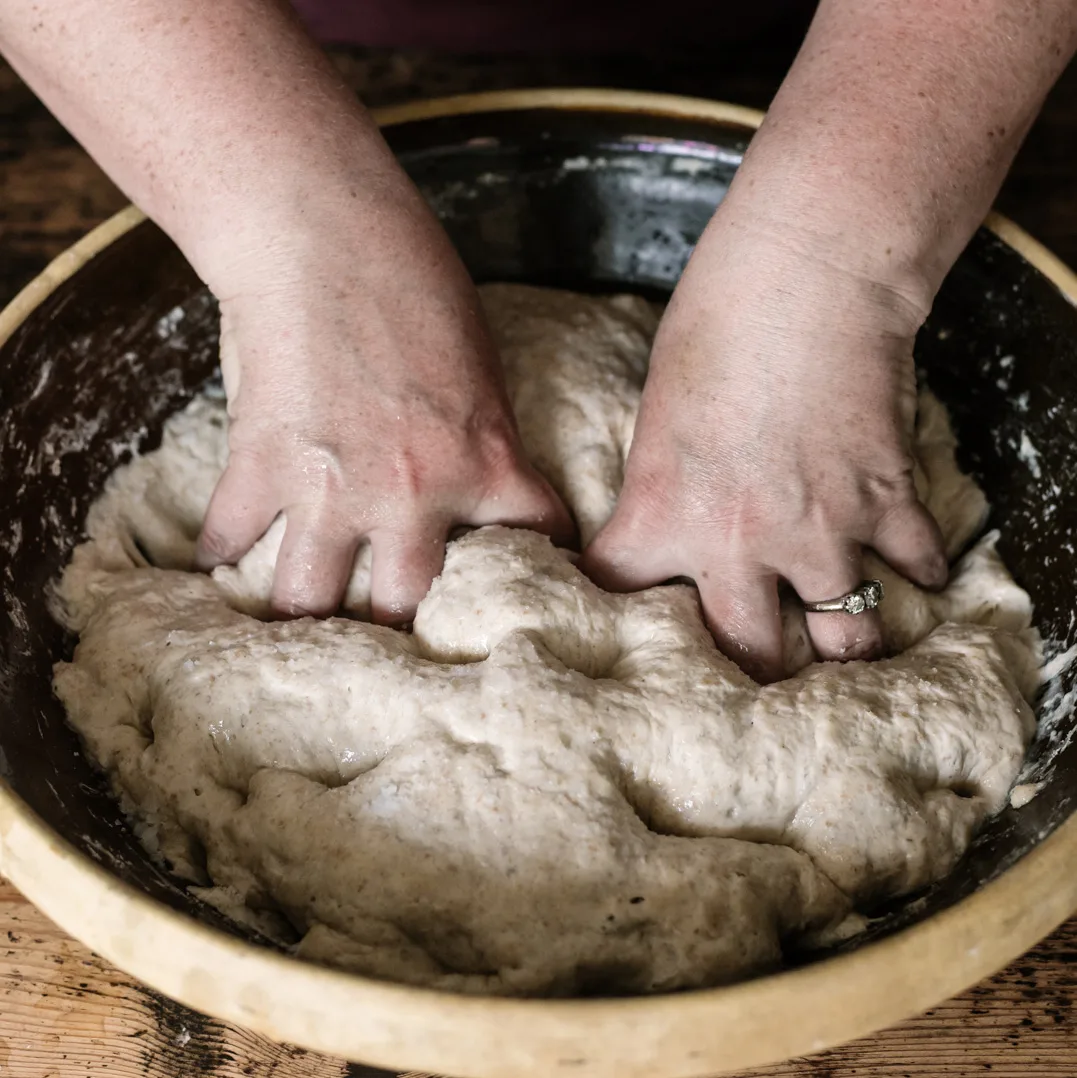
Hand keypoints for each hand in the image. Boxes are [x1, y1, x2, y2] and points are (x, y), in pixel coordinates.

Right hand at [194, 178, 570, 623]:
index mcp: (483, 463)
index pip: (534, 538)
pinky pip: (230, 539)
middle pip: (407, 607)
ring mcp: (328, 490)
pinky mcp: (259, 466)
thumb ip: (483, 440)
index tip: (532, 578)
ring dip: (307, 619)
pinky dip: (221, 556)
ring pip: (309, 602)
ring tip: (305, 631)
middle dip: (405, 626)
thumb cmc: (411, 280)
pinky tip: (221, 567)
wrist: (317, 230)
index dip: (540, 563)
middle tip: (398, 632)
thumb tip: (479, 485)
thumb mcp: (480, 367)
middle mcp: (409, 496)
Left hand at [582, 214, 946, 681]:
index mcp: (665, 514)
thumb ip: (666, 483)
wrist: (809, 279)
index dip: (611, 602)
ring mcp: (820, 533)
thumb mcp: (660, 413)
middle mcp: (738, 543)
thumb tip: (675, 511)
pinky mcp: (886, 504)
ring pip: (845, 638)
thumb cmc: (718, 325)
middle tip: (751, 671)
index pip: (616, 588)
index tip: (613, 614)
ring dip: (845, 647)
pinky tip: (914, 570)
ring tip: (842, 651)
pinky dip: (919, 571)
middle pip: (747, 652)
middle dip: (749, 670)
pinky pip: (916, 565)